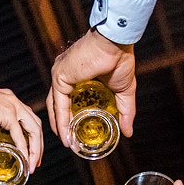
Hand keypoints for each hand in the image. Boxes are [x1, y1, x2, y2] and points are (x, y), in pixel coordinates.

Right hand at [0, 75, 42, 182]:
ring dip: (36, 148)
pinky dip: (24, 148)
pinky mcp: (6, 112)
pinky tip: (24, 159)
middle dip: (38, 145)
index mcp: (6, 101)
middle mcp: (12, 101)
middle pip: (35, 124)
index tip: (31, 155)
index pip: (27, 119)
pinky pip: (20, 134)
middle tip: (35, 164)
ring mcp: (11, 105)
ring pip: (34, 128)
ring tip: (32, 165)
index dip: (32, 137)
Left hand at [47, 29, 135, 149]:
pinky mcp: (60, 76)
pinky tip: (65, 133)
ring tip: (67, 141)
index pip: (67, 99)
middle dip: (61, 124)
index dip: (69, 118)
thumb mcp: (123, 92)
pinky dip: (61, 120)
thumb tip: (128, 132)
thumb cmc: (120, 58)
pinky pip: (58, 103)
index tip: (75, 133)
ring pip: (54, 105)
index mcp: (76, 75)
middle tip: (69, 141)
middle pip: (57, 104)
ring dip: (59, 125)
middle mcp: (64, 73)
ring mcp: (60, 74)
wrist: (116, 43)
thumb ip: (124, 112)